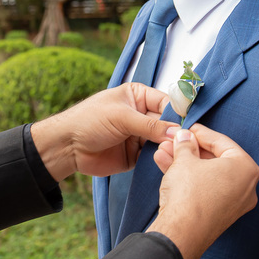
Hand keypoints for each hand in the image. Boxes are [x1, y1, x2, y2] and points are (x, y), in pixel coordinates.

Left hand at [29, 83, 174, 180]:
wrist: (67, 147)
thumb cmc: (88, 121)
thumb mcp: (121, 117)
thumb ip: (150, 125)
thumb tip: (177, 132)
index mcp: (138, 96)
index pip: (167, 102)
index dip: (179, 113)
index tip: (191, 124)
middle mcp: (142, 115)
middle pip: (168, 123)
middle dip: (176, 132)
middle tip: (186, 142)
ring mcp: (139, 136)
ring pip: (163, 141)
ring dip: (168, 147)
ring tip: (175, 153)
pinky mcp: (136, 156)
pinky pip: (154, 157)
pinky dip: (160, 159)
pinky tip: (165, 161)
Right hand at [148, 125, 258, 258]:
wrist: (181, 233)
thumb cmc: (189, 194)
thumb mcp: (184, 160)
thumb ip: (186, 144)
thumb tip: (185, 137)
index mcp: (246, 168)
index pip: (222, 142)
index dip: (201, 133)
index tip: (187, 128)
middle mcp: (247, 187)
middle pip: (215, 160)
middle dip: (190, 149)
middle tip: (174, 141)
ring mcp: (235, 204)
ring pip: (208, 176)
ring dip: (185, 163)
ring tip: (164, 152)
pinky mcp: (221, 215)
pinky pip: (206, 190)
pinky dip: (190, 179)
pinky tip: (167, 167)